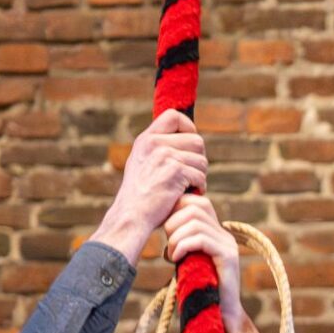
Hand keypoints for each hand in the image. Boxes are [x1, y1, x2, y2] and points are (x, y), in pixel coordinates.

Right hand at [96, 110, 206, 264]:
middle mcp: (154, 143)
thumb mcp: (142, 164)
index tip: (190, 145)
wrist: (132, 216)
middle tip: (191, 175)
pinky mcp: (175, 171)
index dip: (189, 127)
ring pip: (201, 160)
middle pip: (196, 140)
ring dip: (200, 176)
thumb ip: (158, 149)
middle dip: (198, 159)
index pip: (174, 116)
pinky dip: (199, 188)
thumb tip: (185, 137)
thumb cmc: (140, 196)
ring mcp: (165, 156)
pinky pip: (200, 176)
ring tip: (187, 187)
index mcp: (146, 139)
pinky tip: (187, 195)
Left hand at [162, 194, 243, 323]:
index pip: (197, 202)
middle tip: (168, 244)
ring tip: (171, 255)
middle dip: (174, 222)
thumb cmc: (198, 291)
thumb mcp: (186, 260)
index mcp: (216, 232)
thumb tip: (163, 223)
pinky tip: (175, 259)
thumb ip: (181, 241)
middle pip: (197, 206)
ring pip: (196, 222)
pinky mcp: (228, 256)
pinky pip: (201, 239)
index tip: (165, 230)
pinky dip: (183, 246)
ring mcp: (228, 244)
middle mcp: (224, 234)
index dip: (177, 209)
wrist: (218, 317)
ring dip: (176, 237)